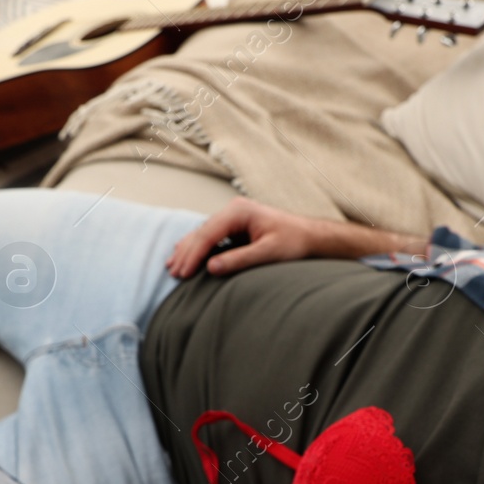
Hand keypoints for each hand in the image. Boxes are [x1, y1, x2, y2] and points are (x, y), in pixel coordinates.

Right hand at [166, 197, 325, 278]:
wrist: (310, 236)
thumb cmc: (294, 242)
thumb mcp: (268, 253)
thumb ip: (240, 260)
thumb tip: (211, 268)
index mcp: (239, 211)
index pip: (208, 233)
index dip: (194, 254)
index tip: (183, 273)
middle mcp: (233, 209)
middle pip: (202, 232)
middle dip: (187, 253)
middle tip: (174, 274)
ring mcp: (233, 215)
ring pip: (202, 233)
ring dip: (188, 250)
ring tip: (173, 267)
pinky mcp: (235, 224)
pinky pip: (210, 235)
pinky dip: (197, 247)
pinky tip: (184, 255)